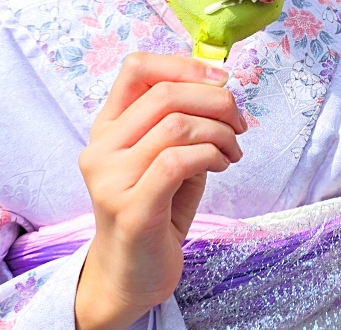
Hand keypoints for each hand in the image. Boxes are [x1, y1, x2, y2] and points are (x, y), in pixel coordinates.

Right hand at [74, 53, 245, 329]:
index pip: (136, 69)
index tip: (221, 78)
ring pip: (177, 126)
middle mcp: (101, 148)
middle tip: (239, 123)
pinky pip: (179, 161)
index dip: (185, 65)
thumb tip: (220, 86)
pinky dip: (211, 155)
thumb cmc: (157, 211)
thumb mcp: (167, 156)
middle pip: (165, 94)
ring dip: (220, 134)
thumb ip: (182, 122)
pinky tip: (222, 166)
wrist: (133, 275)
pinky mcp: (131, 208)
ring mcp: (110, 179)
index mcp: (107, 128)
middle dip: (216, 101)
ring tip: (232, 153)